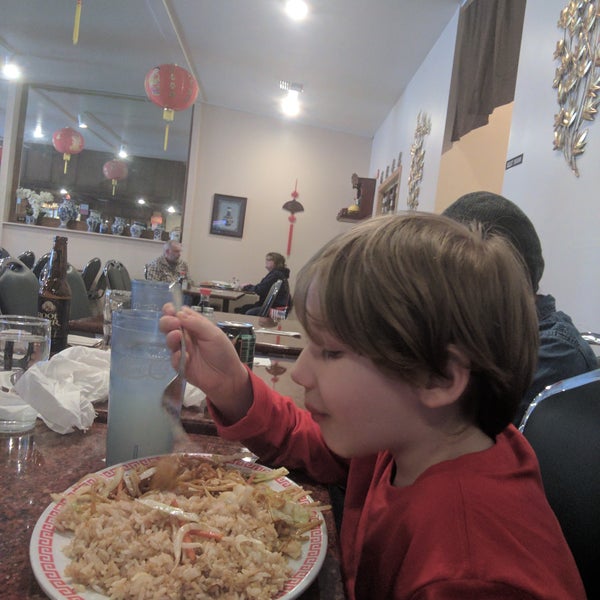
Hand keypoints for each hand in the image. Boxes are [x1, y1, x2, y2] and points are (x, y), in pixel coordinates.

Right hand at [160, 305, 252, 422]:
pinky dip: (177, 356)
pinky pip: (173, 358)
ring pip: (169, 340)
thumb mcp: (214, 334)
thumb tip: (179, 313)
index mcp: (195, 325)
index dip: (172, 310)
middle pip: (169, 325)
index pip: (180, 314)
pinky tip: (186, 357)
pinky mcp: (180, 365)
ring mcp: (182, 350)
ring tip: (177, 336)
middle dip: (167, 322)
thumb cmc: (223, 353)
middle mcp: (186, 336)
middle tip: (173, 323)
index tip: (169, 309)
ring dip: (171, 337)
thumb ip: (197, 323)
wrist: (227, 377)